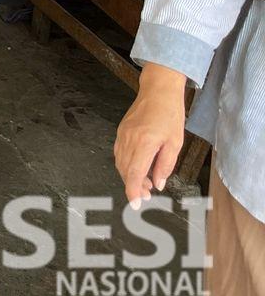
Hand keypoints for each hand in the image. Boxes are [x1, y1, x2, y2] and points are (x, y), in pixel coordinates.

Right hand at [115, 65, 188, 206]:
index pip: (134, 173)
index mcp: (145, 143)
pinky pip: (120, 153)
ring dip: (129, 176)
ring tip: (145, 184)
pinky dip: (126, 164)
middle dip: (133, 186)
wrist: (158, 91)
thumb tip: (159, 183)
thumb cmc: (170, 114)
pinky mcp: (121, 131)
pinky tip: (138, 168)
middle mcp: (129, 140)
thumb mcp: (175, 143)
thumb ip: (165, 165)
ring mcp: (122, 134)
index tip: (136, 204)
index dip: (133, 191)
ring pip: (120, 162)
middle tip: (147, 196)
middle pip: (125, 170)